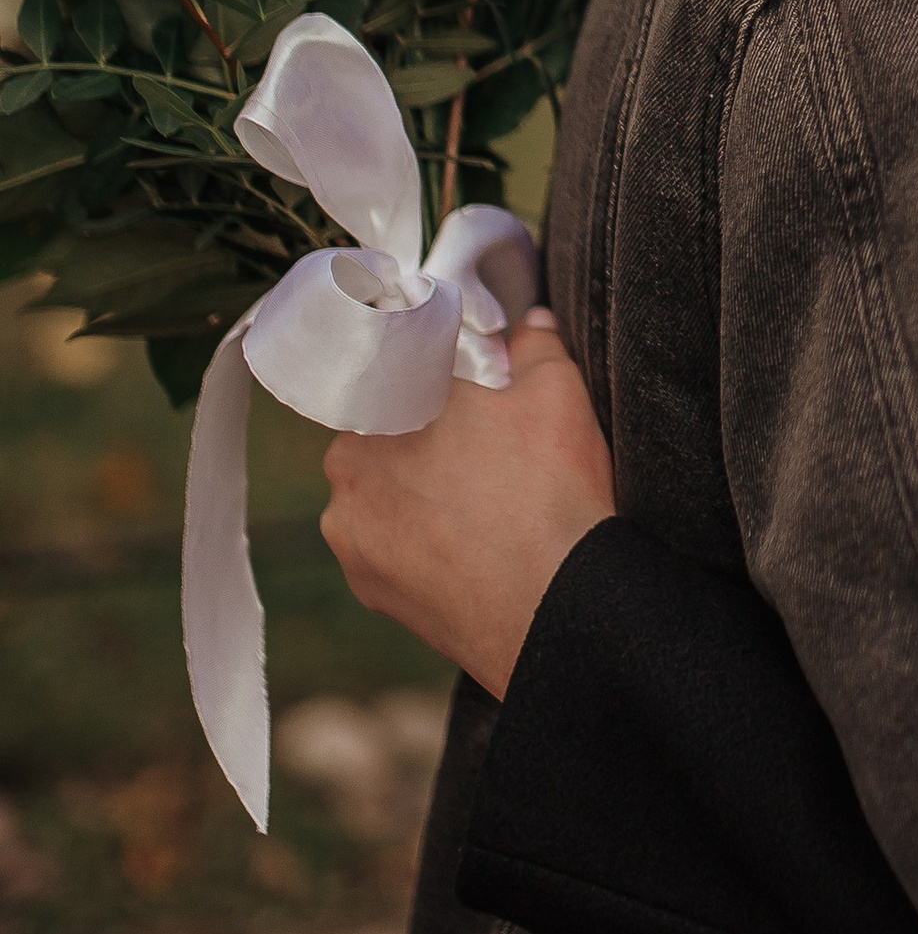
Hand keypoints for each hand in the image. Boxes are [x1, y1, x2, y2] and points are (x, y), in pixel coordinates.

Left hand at [320, 311, 613, 699]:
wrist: (553, 608)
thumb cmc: (549, 492)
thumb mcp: (556, 391)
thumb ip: (535, 345)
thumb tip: (532, 325)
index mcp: (378, 409)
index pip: (400, 378)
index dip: (439, 384)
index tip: (473, 398)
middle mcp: (345, 471)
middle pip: (387, 438)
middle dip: (426, 440)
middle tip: (485, 452)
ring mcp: (351, 538)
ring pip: (385, 498)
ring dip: (421, 498)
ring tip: (483, 508)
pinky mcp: (370, 590)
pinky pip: (391, 552)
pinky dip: (423, 548)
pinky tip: (470, 548)